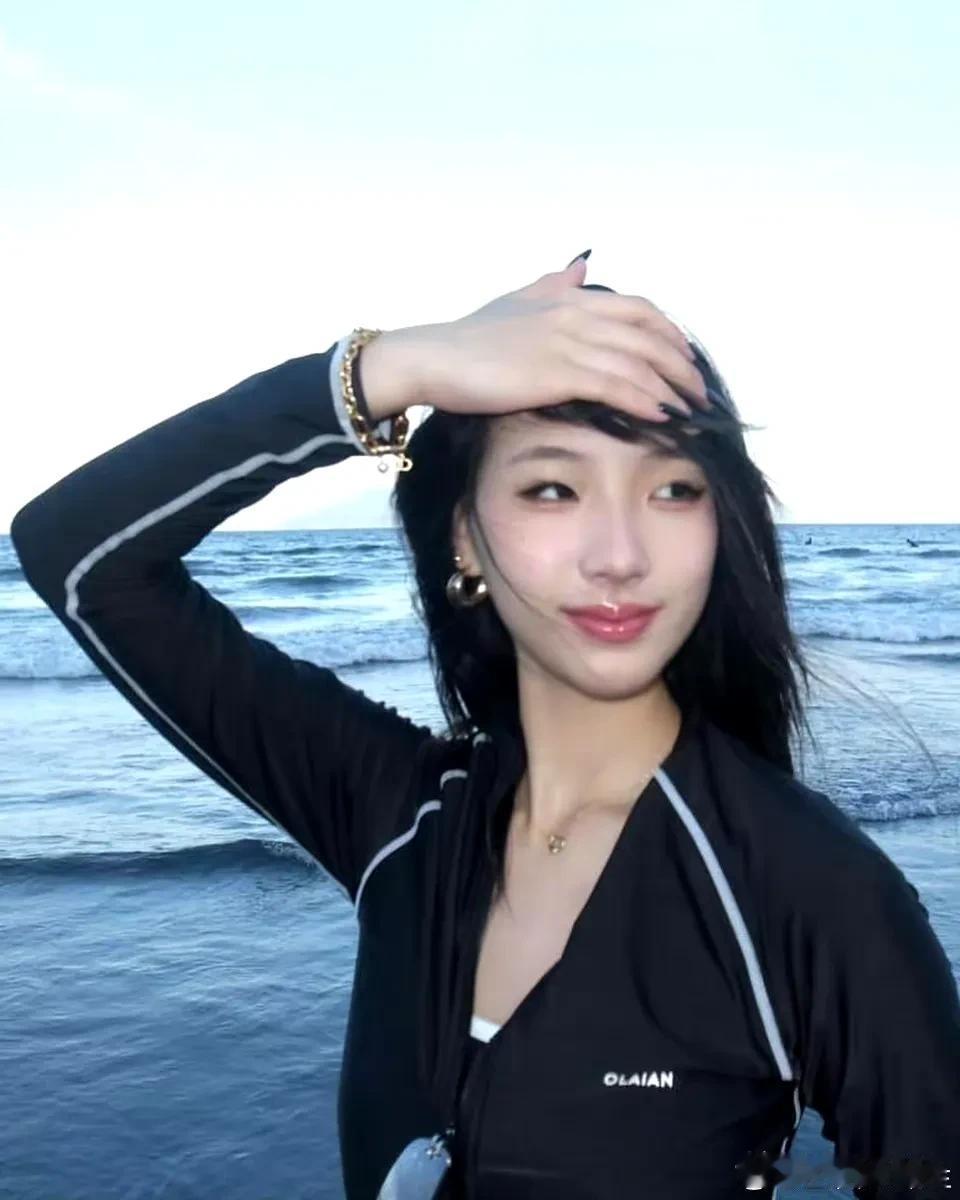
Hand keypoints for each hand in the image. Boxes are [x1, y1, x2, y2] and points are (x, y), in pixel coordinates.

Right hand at [410, 256, 710, 422]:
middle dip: (681, 365)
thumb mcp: (515, 300)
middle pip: (648, 336)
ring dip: (670, 388)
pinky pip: (614, 386)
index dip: (669, 333)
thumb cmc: (469, 337)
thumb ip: (552, 284)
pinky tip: (661, 415)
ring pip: (637, 363)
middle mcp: (574, 314)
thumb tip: (581, 266)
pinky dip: (644, 400)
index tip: (685, 358)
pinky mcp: (556, 373)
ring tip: (689, 411)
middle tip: (699, 392)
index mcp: (568, 298)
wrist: (433, 358)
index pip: (638, 309)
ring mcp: (567, 342)